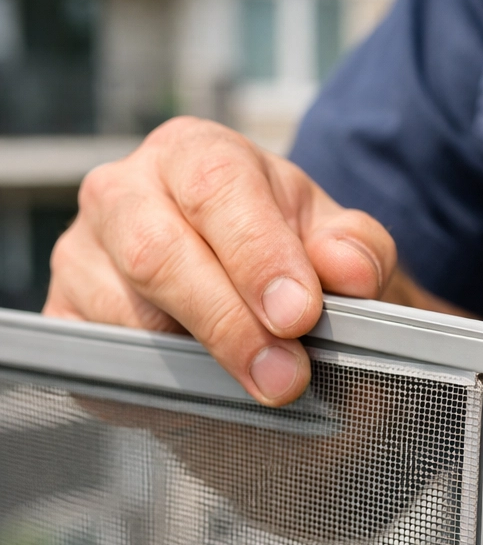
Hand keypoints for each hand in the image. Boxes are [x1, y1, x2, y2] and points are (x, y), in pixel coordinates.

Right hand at [45, 117, 396, 405]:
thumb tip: (350, 271)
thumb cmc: (289, 252)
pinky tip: (206, 391)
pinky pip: (96, 359)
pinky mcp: (63, 314)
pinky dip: (154, 387)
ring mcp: (82, 253)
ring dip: (197, 361)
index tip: (299, 315)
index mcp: (196, 153)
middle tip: (285, 377)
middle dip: (228, 323)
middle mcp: (124, 191)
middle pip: (156, 253)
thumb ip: (357, 249)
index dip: (259, 255)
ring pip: (123, 313)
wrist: (251, 292)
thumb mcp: (337, 241)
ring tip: (260, 384)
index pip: (217, 188)